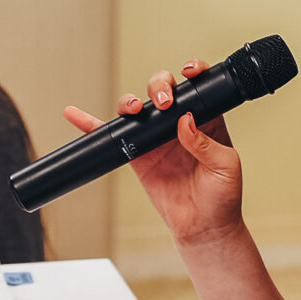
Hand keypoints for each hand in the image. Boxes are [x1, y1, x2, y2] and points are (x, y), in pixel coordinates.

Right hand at [63, 60, 244, 245]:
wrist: (203, 227)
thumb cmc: (222, 196)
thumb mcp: (224, 166)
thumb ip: (205, 143)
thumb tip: (185, 121)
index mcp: (207, 120)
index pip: (198, 88)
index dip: (193, 73)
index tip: (189, 72)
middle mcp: (180, 124)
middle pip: (163, 91)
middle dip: (159, 86)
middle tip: (163, 102)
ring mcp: (157, 139)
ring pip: (138, 109)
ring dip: (130, 102)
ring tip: (132, 110)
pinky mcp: (138, 156)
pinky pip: (113, 137)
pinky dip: (92, 126)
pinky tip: (76, 115)